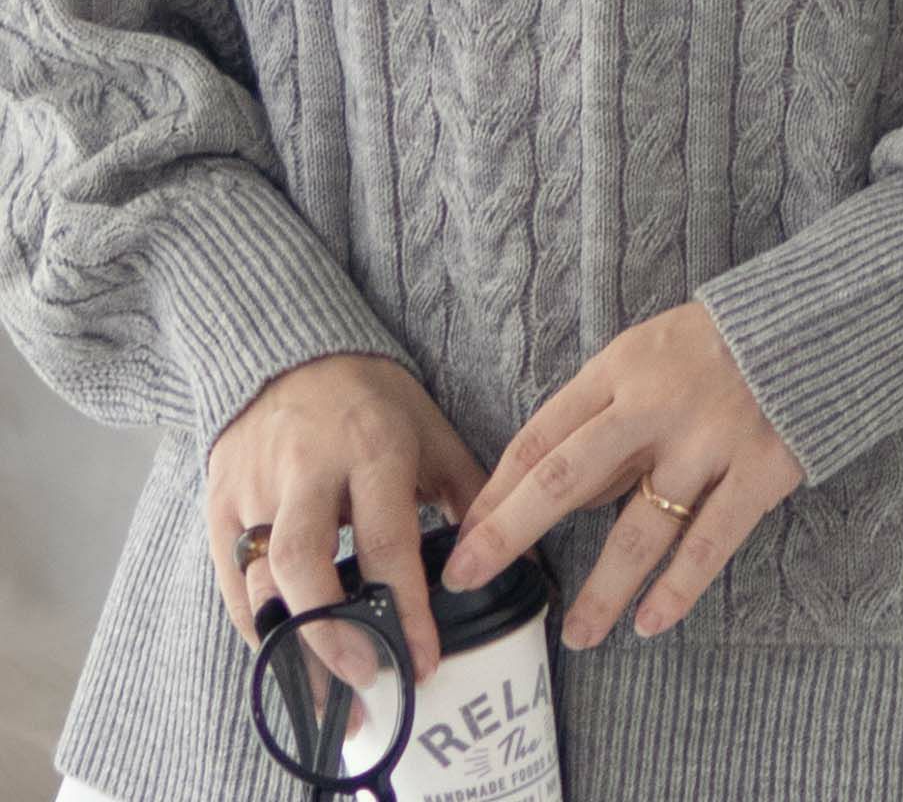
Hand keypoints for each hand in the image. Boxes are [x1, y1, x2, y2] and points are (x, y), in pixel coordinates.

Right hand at [204, 351, 527, 691]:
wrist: (294, 352)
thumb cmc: (375, 400)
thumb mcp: (432, 433)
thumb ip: (473, 495)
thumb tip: (525, 558)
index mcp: (372, 446)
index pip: (386, 539)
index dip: (404, 609)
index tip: (424, 663)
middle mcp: (308, 466)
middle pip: (305, 561)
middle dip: (334, 634)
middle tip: (370, 684)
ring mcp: (256, 484)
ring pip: (261, 578)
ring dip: (293, 648)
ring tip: (327, 706)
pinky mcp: (221, 500)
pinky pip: (232, 578)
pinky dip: (258, 627)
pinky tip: (287, 665)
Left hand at [439, 301, 804, 647]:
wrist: (813, 323)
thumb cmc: (714, 343)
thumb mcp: (646, 353)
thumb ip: (606, 416)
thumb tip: (563, 492)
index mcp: (621, 368)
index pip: (544, 434)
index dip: (499, 490)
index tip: (466, 536)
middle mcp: (656, 405)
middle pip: (569, 476)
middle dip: (512, 531)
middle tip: (468, 578)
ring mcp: (708, 442)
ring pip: (640, 528)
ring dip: (602, 589)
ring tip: (575, 635)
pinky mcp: (759, 472)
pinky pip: (709, 543)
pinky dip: (678, 588)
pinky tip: (650, 623)